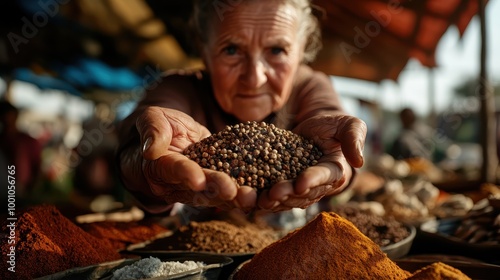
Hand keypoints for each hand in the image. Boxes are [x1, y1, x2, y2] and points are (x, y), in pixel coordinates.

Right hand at [136, 106, 256, 209]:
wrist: (173, 136)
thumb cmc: (160, 125)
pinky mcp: (217, 183)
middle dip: (216, 189)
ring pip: (217, 195)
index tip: (198, 179)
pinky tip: (261, 194)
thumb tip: (151, 150)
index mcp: (161, 167)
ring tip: (250, 197)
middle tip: (231, 191)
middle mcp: (179, 184)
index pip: (173, 170)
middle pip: (198, 189)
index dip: (186, 174)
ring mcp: (200, 187)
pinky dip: (245, 193)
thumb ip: (153, 131)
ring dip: (234, 198)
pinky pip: (231, 191)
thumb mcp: (152, 119)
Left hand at [258, 114, 366, 210]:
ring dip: (274, 201)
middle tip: (274, 193)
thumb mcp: (348, 124)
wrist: (314, 129)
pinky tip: (251, 198)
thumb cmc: (333, 126)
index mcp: (335, 170)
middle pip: (303, 193)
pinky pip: (274, 195)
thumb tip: (359, 161)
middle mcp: (318, 184)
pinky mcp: (283, 185)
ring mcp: (300, 188)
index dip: (313, 180)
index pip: (325, 177)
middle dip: (288, 194)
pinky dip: (262, 198)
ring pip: (287, 198)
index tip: (301, 183)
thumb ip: (354, 138)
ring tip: (261, 200)